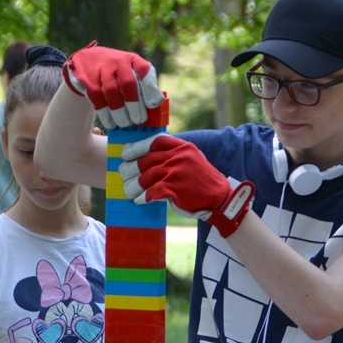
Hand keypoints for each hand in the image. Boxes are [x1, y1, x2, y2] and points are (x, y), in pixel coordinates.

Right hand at [63, 42, 163, 127]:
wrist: (88, 60)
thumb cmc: (116, 72)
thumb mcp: (131, 72)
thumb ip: (143, 85)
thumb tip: (155, 105)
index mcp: (132, 60)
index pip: (144, 69)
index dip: (150, 88)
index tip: (154, 105)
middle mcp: (117, 61)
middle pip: (128, 83)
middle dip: (134, 104)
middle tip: (138, 121)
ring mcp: (101, 68)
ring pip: (111, 91)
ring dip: (119, 111)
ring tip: (124, 123)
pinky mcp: (87, 78)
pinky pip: (96, 97)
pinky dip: (104, 112)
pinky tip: (109, 122)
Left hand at [119, 134, 254, 237]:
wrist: (219, 199)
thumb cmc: (201, 180)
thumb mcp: (191, 159)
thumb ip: (173, 155)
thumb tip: (147, 157)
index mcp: (182, 147)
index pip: (155, 142)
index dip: (137, 147)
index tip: (126, 154)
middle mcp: (178, 157)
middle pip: (147, 160)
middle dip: (132, 167)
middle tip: (123, 173)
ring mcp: (176, 173)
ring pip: (146, 177)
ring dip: (134, 185)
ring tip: (128, 190)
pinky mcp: (174, 189)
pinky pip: (152, 192)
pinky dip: (143, 196)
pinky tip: (139, 200)